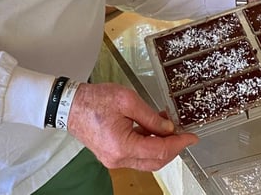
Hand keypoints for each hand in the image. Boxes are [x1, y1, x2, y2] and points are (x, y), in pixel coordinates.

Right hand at [67, 83, 198, 170]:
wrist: (70, 105)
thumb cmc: (94, 100)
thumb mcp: (128, 101)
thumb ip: (151, 117)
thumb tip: (168, 128)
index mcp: (122, 146)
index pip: (159, 151)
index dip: (178, 144)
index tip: (191, 138)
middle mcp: (117, 158)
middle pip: (155, 160)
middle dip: (172, 147)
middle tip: (182, 133)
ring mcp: (113, 159)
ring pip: (146, 159)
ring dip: (160, 145)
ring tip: (166, 124)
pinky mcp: (111, 154)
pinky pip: (136, 154)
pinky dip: (148, 144)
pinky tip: (153, 127)